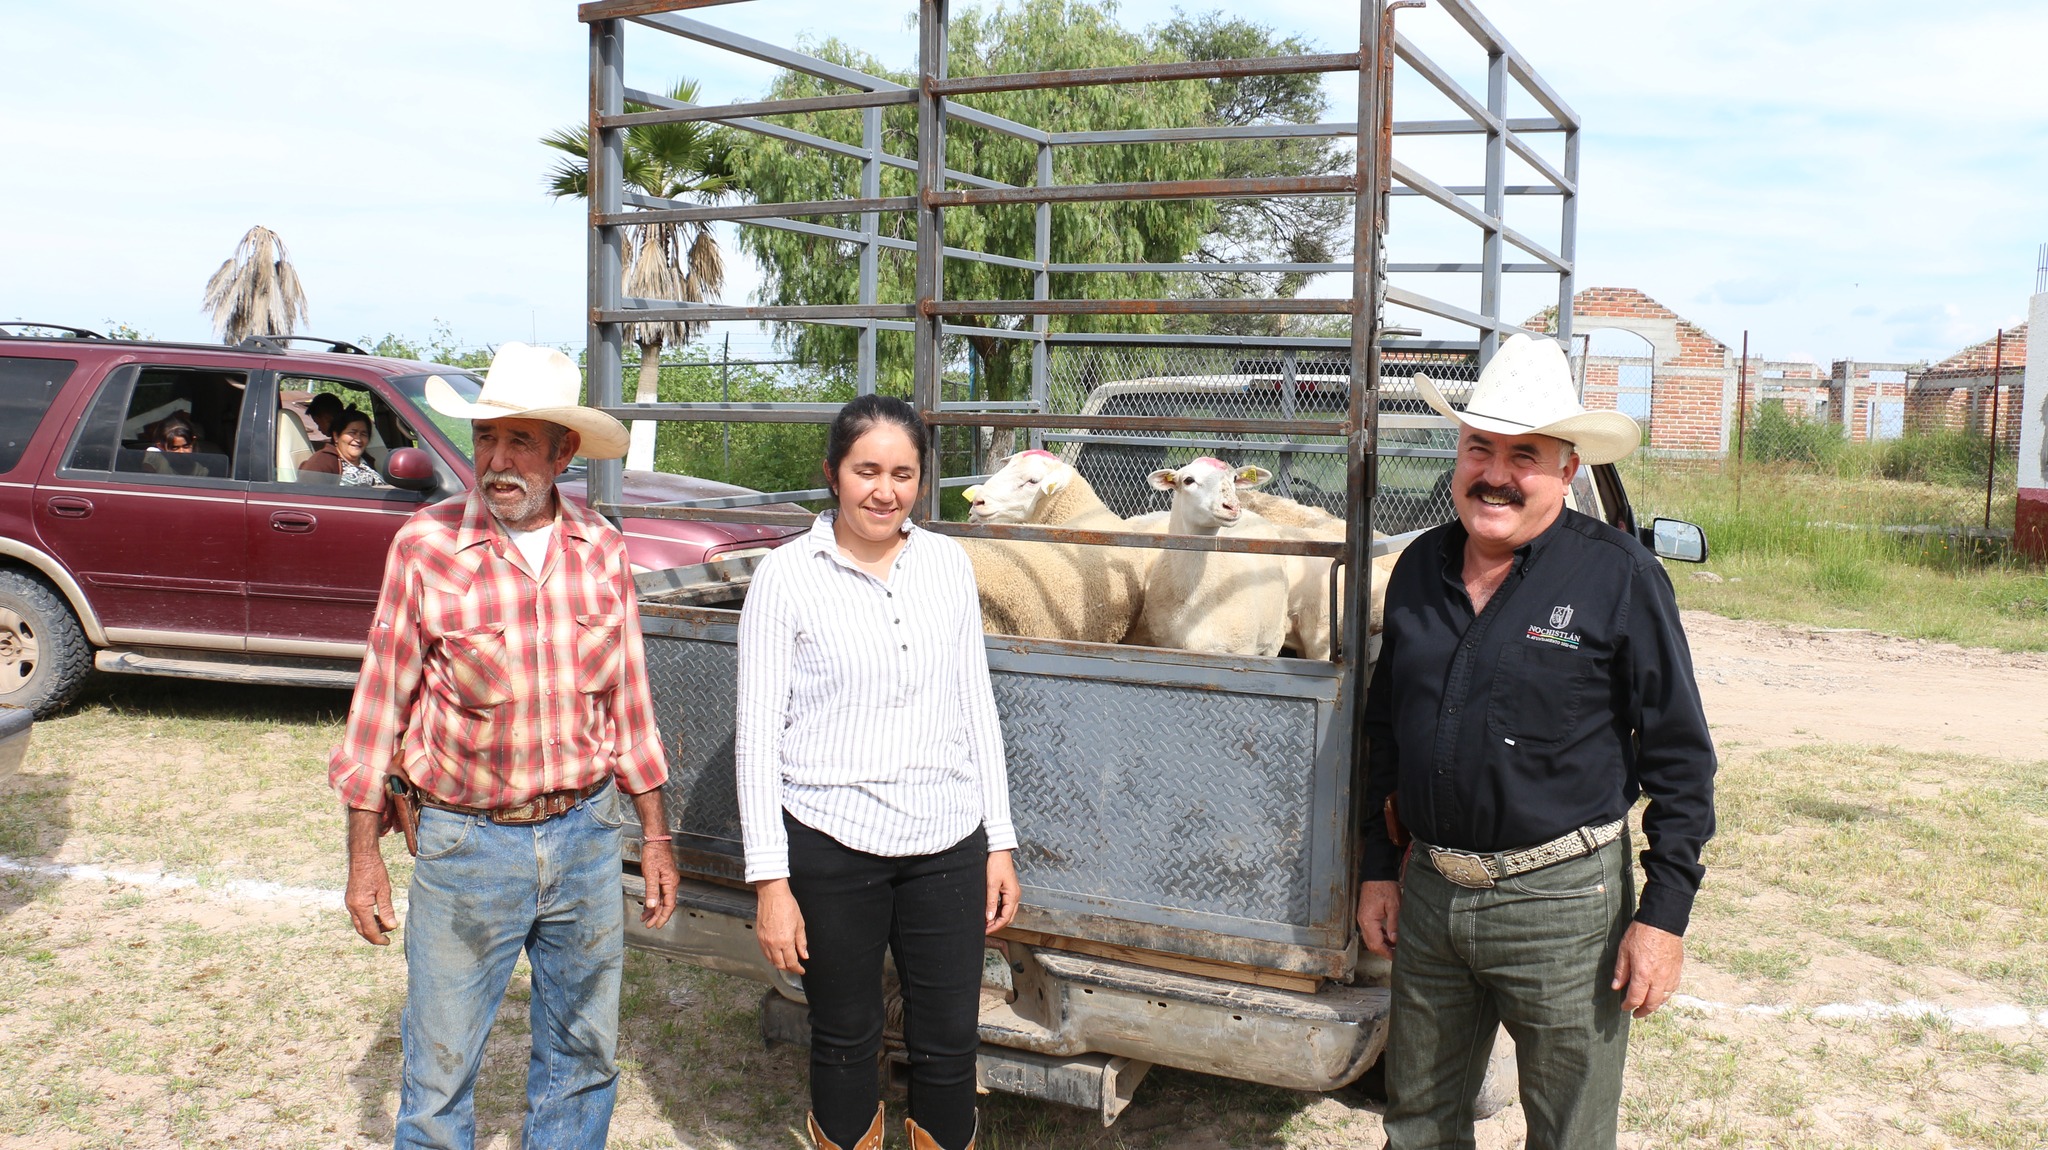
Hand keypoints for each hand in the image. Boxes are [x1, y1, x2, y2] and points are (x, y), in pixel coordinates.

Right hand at [344, 807, 397, 944]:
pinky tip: (378, 917)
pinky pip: (357, 916)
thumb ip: (387, 909)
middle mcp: (351, 906)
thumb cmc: (375, 871)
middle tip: (387, 938)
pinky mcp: (350, 899)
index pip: (369, 930)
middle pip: (362, 930)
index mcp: (360, 906)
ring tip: (385, 925)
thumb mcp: (384, 890)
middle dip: (374, 936)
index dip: (379, 938)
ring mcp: (349, 903)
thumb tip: (392, 926)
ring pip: (359, 923)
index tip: (388, 942)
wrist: (362, 857)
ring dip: (371, 928)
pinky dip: (367, 920)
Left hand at [628, 787, 677, 929]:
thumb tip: (652, 906)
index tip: (656, 926)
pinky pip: (659, 893)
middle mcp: (671, 883)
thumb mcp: (650, 874)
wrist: (655, 840)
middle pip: (666, 904)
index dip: (663, 916)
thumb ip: (651, 891)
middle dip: (657, 916)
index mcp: (671, 883)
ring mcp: (667, 880)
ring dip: (654, 909)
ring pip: (662, 900)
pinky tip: (647, 906)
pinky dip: (653, 901)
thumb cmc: (653, 854)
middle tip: (648, 925)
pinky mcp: (662, 877)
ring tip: (644, 918)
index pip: (669, 905)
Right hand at [754, 879, 807, 973]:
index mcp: (785, 941)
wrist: (772, 895)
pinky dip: (771, 957)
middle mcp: (773, 944)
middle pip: (780, 964)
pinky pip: (764, 953)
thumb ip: (802, 942)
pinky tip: (776, 955)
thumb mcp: (800, 924)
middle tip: (795, 967)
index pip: (791, 962)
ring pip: (771, 960)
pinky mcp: (759, 937)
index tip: (801, 969)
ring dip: (779, 964)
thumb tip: (804, 954)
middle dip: (789, 968)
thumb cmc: (787, 905)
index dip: (797, 969)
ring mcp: (764, 941)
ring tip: (787, 962)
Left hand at [985, 850, 1019, 934]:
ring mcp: (1013, 893)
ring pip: (1007, 912)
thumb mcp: (991, 884)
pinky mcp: (1009, 889)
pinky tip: (989, 912)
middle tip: (985, 930)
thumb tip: (989, 918)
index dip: (995, 926)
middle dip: (997, 925)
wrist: (999, 850)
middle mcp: (1015, 895)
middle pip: (1008, 917)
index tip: (985, 930)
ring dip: (997, 918)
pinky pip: (1005, 905)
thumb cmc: (996, 864)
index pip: (1006, 917)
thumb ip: (990, 902)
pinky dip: (998, 911)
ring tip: (986, 922)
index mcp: (1013, 895)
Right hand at [1357, 880, 1400, 958]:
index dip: (1386, 953)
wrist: (1377, 873)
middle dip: (1384, 951)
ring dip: (1382, 944)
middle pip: (1371, 944)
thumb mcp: (1394, 906)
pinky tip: (1390, 937)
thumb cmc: (1385, 887)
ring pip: (1371, 938)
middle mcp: (1362, 921)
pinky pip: (1372, 931)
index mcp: (1368, 920)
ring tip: (1396, 947)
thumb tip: (1395, 941)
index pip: (1375, 944)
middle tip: (1397, 955)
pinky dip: (1380, 936)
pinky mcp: (1366, 916)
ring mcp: (1363, 919)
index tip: (1396, 957)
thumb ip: (1393, 924)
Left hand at [1612, 921, 1684, 1017]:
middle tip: (1635, 1013)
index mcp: (1643, 975)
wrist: (1662, 922)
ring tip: (1647, 1006)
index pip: (1635, 998)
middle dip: (1643, 1011)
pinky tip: (1660, 995)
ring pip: (1664, 998)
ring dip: (1654, 1005)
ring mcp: (1670, 976)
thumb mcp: (1624, 951)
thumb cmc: (1641, 934)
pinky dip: (1665, 996)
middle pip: (1651, 1003)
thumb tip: (1616, 987)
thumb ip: (1621, 971)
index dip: (1628, 1005)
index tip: (1624, 1007)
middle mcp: (1658, 979)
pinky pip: (1672, 989)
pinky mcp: (1677, 971)